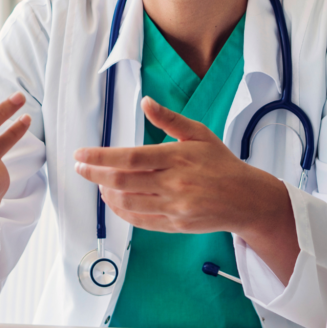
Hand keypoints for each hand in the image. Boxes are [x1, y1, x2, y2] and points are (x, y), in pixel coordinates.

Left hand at [73, 96, 298, 282]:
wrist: (247, 199)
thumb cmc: (220, 162)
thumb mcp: (199, 134)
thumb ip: (169, 119)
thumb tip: (146, 103)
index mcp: (177, 157)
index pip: (130, 157)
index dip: (100, 156)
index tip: (80, 153)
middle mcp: (173, 184)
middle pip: (122, 181)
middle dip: (94, 173)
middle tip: (79, 167)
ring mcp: (174, 207)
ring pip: (127, 202)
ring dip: (105, 192)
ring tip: (97, 180)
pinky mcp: (175, 225)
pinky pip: (139, 220)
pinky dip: (120, 211)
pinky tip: (111, 200)